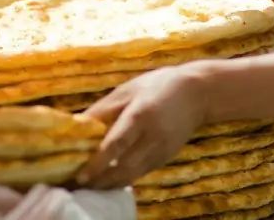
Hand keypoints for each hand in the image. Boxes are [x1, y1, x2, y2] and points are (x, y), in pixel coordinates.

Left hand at [76, 65, 208, 188]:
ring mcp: (161, 149)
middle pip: (124, 167)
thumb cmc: (158, 86)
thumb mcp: (128, 90)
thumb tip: (75, 126)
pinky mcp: (165, 157)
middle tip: (76, 186)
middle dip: (99, 181)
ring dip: (108, 185)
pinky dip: (122, 179)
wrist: (199, 93)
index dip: (97, 162)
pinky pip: (140, 173)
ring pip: (132, 176)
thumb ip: (102, 109)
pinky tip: (107, 179)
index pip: (117, 144)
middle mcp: (153, 136)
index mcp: (141, 115)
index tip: (79, 176)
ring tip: (87, 187)